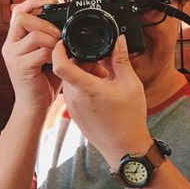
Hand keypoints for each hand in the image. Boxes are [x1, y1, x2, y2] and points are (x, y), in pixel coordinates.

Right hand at [2, 0, 62, 115]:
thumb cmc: (45, 79)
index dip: (34, 2)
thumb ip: (51, 37)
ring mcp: (13, 56)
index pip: (18, 11)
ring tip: (59, 50)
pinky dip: (54, 54)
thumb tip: (67, 18)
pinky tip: (57, 60)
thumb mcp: (48, 53)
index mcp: (15, 39)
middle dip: (46, 23)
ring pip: (35, 34)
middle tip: (58, 36)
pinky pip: (41, 51)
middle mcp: (10, 45)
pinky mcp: (20, 67)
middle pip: (24, 18)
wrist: (36, 106)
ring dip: (53, 40)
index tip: (50, 1)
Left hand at [51, 34, 150, 165]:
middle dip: (84, 62)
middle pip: (69, 69)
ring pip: (72, 80)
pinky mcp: (75, 113)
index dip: (59, 49)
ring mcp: (73, 107)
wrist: (124, 148)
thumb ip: (121, 59)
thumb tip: (118, 40)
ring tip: (106, 80)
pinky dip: (85, 85)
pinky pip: (74, 92)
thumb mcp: (130, 84)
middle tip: (103, 65)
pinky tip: (103, 91)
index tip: (64, 40)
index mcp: (87, 88)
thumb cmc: (129, 118)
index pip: (61, 65)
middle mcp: (75, 97)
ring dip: (85, 74)